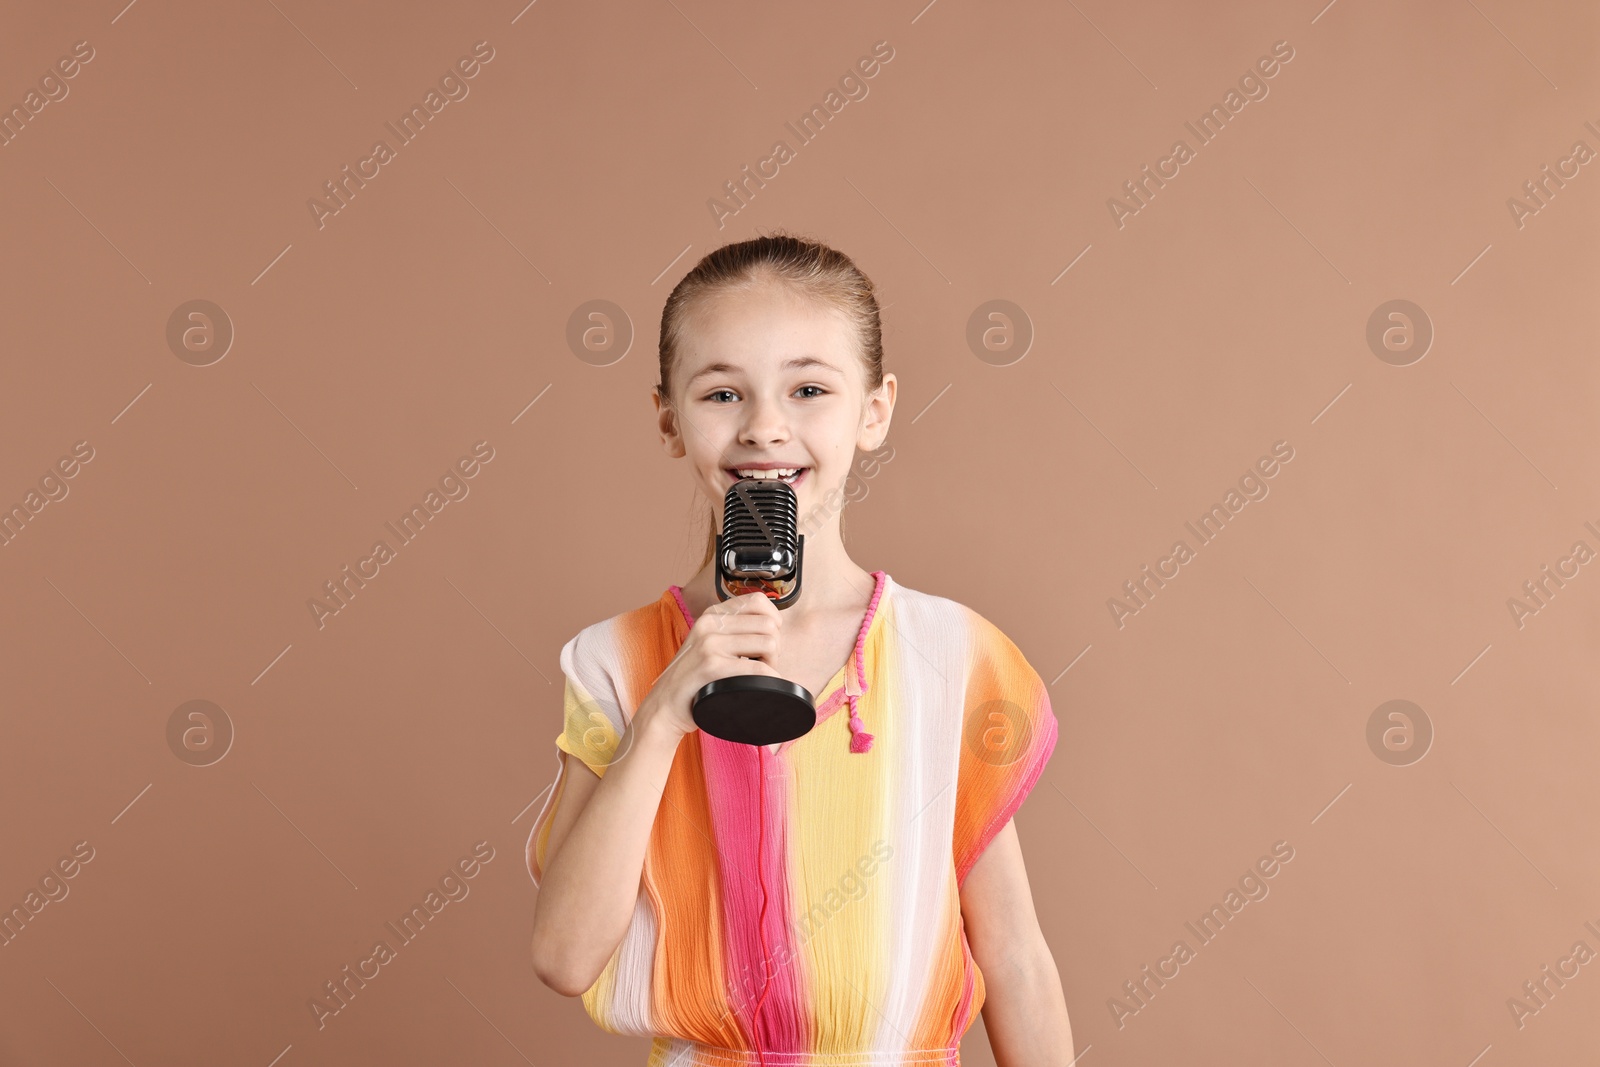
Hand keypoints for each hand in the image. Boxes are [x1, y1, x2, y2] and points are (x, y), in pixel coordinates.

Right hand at [641, 591, 782, 739]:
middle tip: (764, 665)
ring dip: (772, 664)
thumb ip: (733, 631)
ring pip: (768, 643)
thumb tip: (772, 628)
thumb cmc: (694, 678)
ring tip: (759, 676)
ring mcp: (709, 643)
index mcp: (712, 614)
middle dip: (775, 647)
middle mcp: (710, 623)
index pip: (757, 601)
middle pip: (768, 624)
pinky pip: (757, 669)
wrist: (664, 705)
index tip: (769, 640)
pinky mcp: (711, 666)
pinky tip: (765, 688)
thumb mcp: (709, 643)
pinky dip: (770, 680)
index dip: (773, 620)